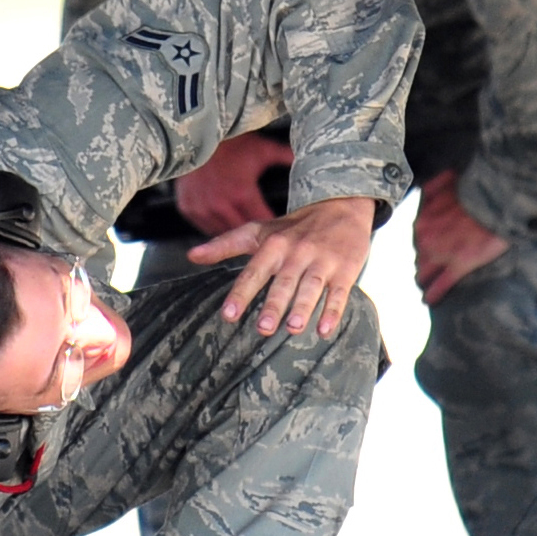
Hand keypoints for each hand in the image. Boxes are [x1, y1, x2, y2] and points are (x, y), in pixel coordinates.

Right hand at [173, 131, 294, 235]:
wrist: (197, 135)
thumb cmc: (230, 143)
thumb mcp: (262, 149)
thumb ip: (285, 157)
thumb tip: (309, 160)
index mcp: (242, 193)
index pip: (262, 222)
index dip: (272, 227)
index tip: (279, 229)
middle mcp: (221, 205)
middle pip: (242, 233)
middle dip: (252, 235)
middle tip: (262, 235)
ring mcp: (202, 208)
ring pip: (221, 233)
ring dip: (232, 232)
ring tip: (242, 230)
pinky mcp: (188, 208)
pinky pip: (203, 226)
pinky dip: (213, 225)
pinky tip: (223, 220)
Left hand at [190, 195, 375, 336]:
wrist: (342, 206)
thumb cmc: (294, 226)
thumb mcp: (259, 230)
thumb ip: (226, 244)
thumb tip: (191, 256)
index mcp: (273, 244)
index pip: (254, 271)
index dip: (241, 293)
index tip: (228, 315)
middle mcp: (297, 252)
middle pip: (284, 282)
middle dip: (274, 305)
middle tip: (262, 329)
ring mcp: (323, 260)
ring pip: (311, 286)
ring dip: (303, 307)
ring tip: (292, 328)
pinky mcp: (345, 269)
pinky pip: (339, 292)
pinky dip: (333, 310)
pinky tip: (324, 329)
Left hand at [412, 170, 509, 305]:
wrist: (495, 199)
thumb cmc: (475, 189)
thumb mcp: (447, 182)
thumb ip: (434, 188)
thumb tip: (426, 190)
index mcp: (425, 220)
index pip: (419, 237)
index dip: (424, 241)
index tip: (428, 244)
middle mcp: (428, 239)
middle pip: (420, 255)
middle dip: (423, 259)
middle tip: (426, 265)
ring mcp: (442, 254)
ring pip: (426, 271)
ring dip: (424, 276)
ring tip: (423, 282)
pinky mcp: (459, 265)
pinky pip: (442, 284)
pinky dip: (434, 293)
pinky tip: (429, 300)